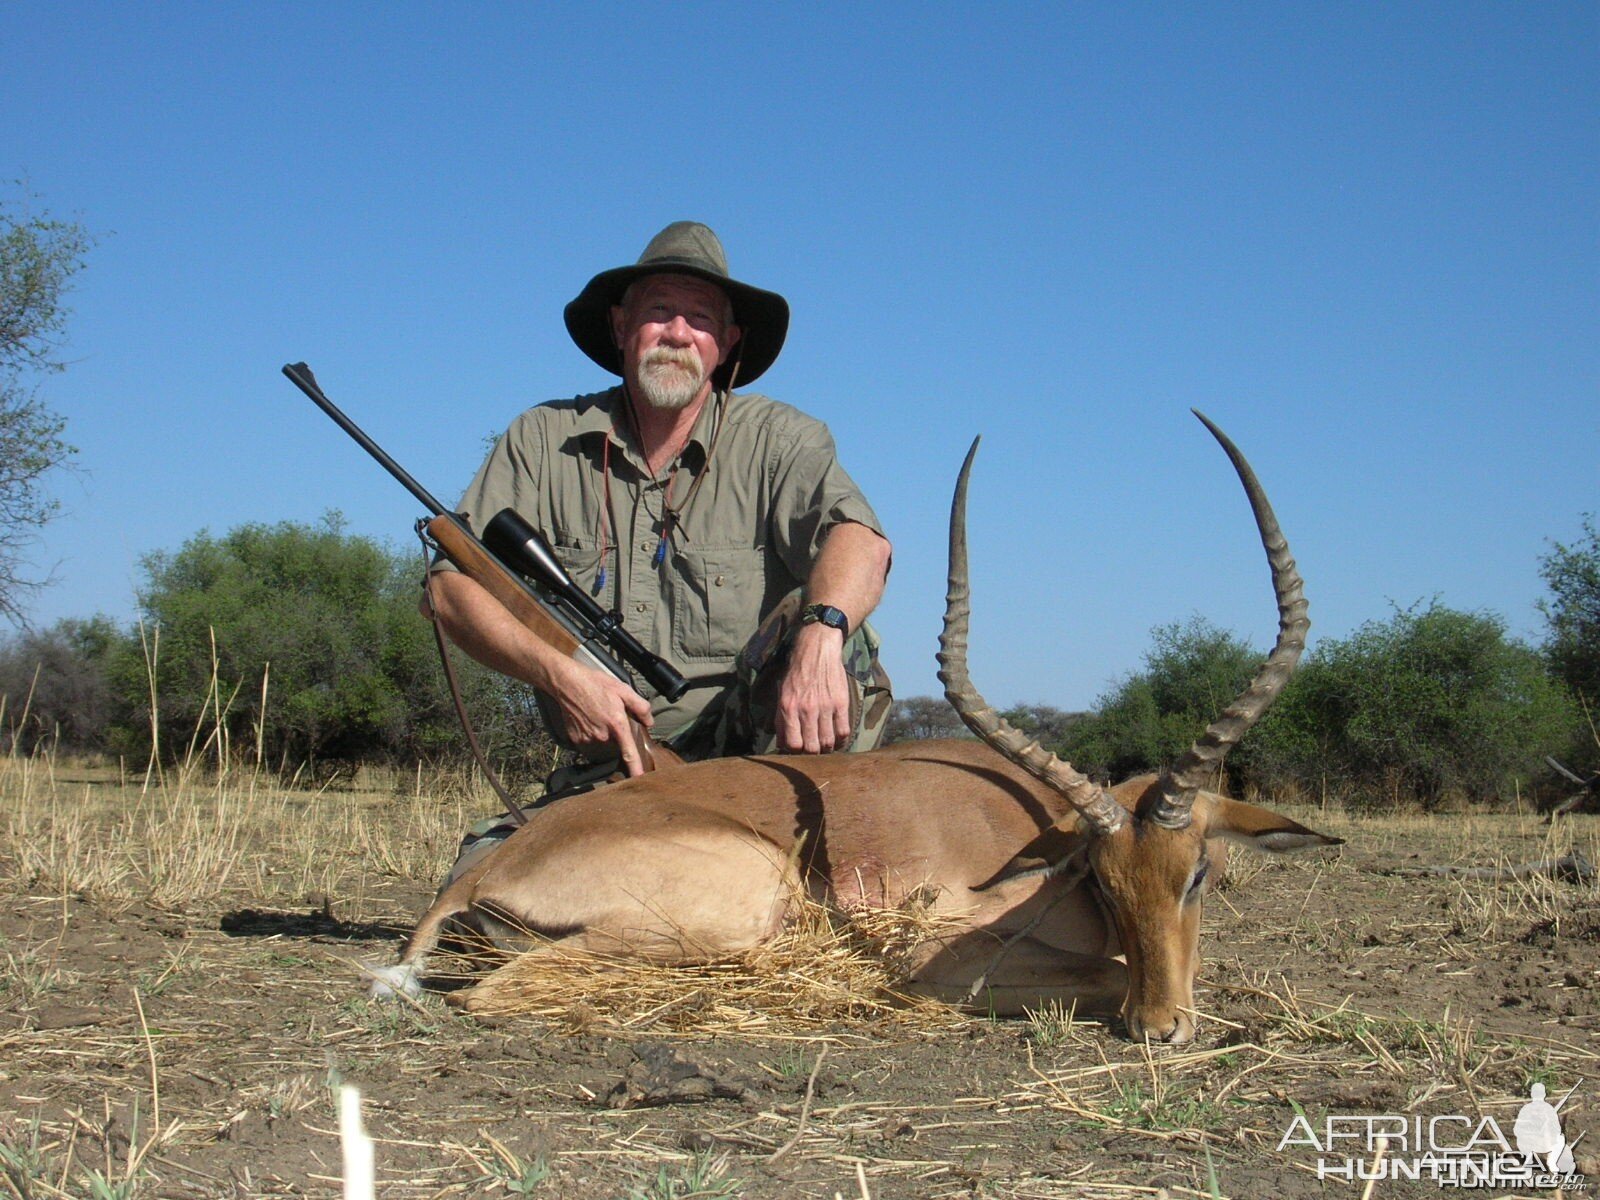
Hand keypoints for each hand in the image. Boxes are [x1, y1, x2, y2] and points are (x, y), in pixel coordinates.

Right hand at [549, 660, 654, 776]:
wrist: (567, 683)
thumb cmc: (595, 683)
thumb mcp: (623, 689)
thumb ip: (640, 706)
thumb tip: (649, 721)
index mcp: (617, 725)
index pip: (629, 753)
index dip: (636, 768)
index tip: (640, 778)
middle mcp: (602, 736)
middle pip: (614, 741)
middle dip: (615, 731)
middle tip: (610, 713)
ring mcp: (587, 738)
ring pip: (601, 740)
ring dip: (601, 731)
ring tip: (597, 712)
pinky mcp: (575, 738)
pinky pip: (587, 739)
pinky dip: (589, 731)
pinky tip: (586, 716)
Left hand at [776, 623, 851, 753]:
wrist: (817, 651)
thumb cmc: (796, 674)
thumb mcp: (781, 695)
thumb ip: (781, 720)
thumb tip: (781, 745)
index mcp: (789, 708)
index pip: (793, 744)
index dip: (795, 753)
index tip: (798, 751)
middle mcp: (807, 709)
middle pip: (812, 747)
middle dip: (812, 754)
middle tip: (813, 750)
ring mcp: (826, 707)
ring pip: (828, 742)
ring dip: (826, 749)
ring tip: (825, 746)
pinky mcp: (841, 703)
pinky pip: (844, 731)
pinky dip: (841, 741)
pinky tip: (838, 740)